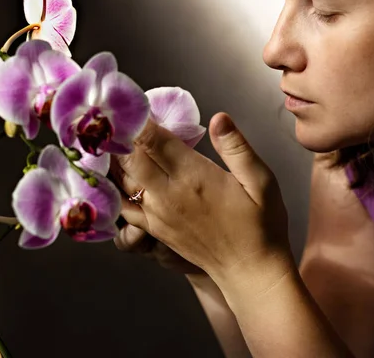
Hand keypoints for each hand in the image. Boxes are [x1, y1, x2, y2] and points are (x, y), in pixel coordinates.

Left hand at [110, 112, 290, 280]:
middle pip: (130, 156)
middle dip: (122, 133)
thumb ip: (237, 148)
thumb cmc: (261, 225)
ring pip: (122, 179)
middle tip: (118, 114)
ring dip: (115, 156)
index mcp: (193, 177)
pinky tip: (114, 173)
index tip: (135, 102)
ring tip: (112, 136)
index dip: (139, 119)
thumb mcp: (261, 182)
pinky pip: (123, 204)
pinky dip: (115, 186)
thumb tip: (219, 117)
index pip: (153, 140)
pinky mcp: (153, 228)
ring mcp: (156, 214)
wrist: (250, 271)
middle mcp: (168, 195)